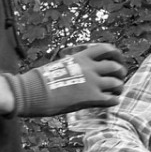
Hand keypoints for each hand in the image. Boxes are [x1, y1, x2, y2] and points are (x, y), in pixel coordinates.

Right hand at [8, 43, 127, 115]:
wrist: (31, 92)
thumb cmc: (38, 81)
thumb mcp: (58, 66)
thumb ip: (72, 66)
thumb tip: (73, 70)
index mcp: (81, 57)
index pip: (107, 49)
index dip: (115, 54)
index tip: (116, 60)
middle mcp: (90, 68)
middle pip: (116, 67)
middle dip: (119, 73)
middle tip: (116, 79)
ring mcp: (92, 84)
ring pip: (117, 83)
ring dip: (118, 88)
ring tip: (114, 92)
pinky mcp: (91, 99)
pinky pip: (112, 99)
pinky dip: (113, 100)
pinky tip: (109, 102)